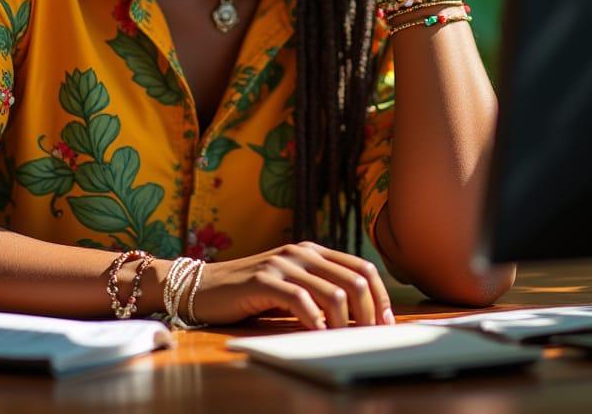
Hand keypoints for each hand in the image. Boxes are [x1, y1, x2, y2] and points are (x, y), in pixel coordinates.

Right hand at [183, 241, 394, 329]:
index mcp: (314, 251)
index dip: (380, 296)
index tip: (386, 323)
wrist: (205, 287)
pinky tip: (317, 336)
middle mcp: (302, 252)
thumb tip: (361, 319)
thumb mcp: (292, 287)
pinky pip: (300, 300)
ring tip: (346, 341)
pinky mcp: (264, 279)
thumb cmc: (252, 294)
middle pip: (354, 279)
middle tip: (371, 336)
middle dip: (369, 311)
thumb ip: (319, 293)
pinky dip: (314, 321)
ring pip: (333, 292)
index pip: (361, 268)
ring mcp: (283, 264)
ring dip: (345, 322)